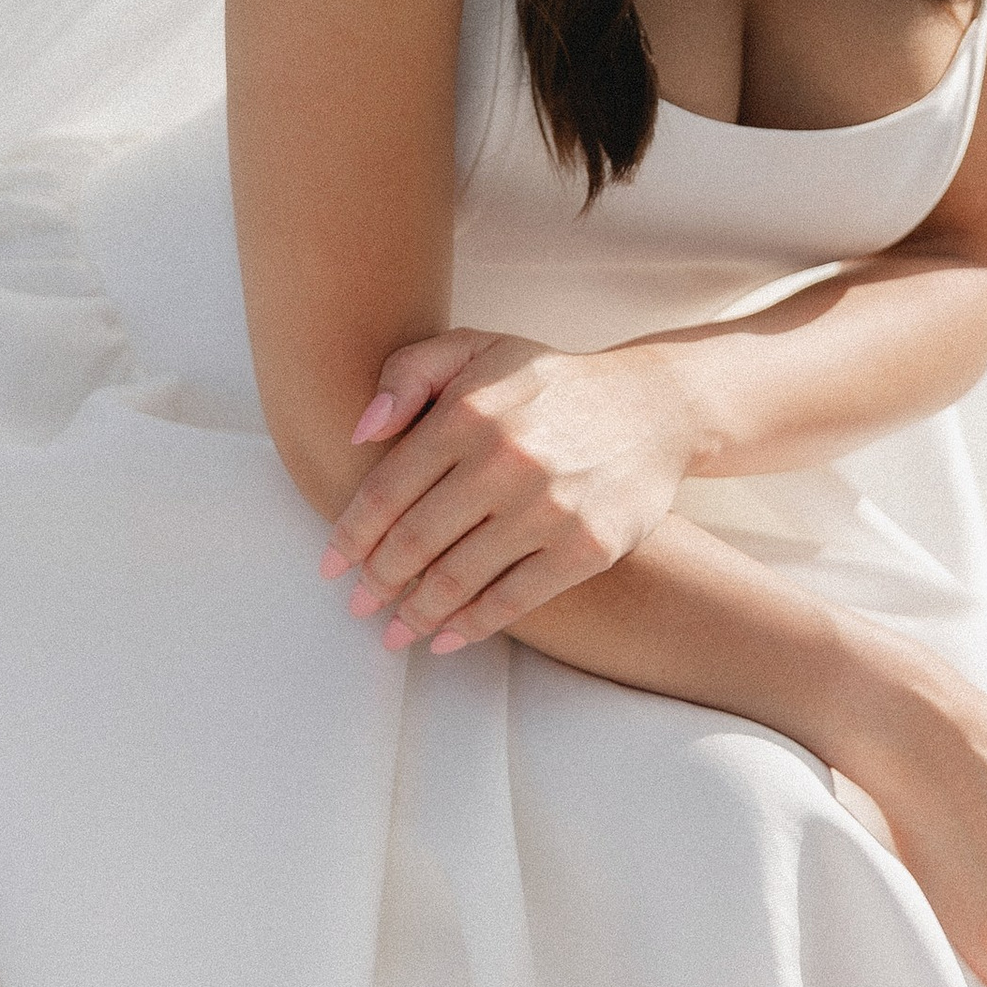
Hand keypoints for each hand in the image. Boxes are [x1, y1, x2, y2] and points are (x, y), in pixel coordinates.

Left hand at [322, 331, 697, 651]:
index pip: (388, 489)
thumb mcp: (477, 348)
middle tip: (358, 606)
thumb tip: (358, 432)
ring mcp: (549, 508)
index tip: (331, 568)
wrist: (654, 408)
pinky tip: (446, 638)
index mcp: (470, 411)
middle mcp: (506, 460)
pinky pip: (514, 600)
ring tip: (395, 632)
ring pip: (459, 578)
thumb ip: (409, 373)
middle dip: (377, 582)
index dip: (352, 536)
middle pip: (416, 541)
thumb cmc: (549, 383)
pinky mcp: (586, 547)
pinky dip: (472, 626)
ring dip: (416, 614)